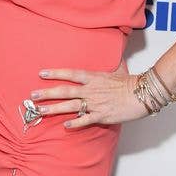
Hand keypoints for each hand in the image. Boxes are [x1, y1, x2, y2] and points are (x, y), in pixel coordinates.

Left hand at [29, 61, 147, 128]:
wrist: (143, 94)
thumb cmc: (130, 82)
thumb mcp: (118, 68)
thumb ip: (111, 61)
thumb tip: (114, 50)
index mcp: (94, 78)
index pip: (71, 74)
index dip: (55, 73)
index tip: (41, 73)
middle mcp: (91, 90)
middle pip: (65, 91)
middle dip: (47, 93)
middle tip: (32, 95)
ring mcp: (95, 103)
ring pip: (70, 106)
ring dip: (53, 108)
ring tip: (40, 110)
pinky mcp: (102, 115)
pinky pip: (85, 120)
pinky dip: (75, 123)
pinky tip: (65, 126)